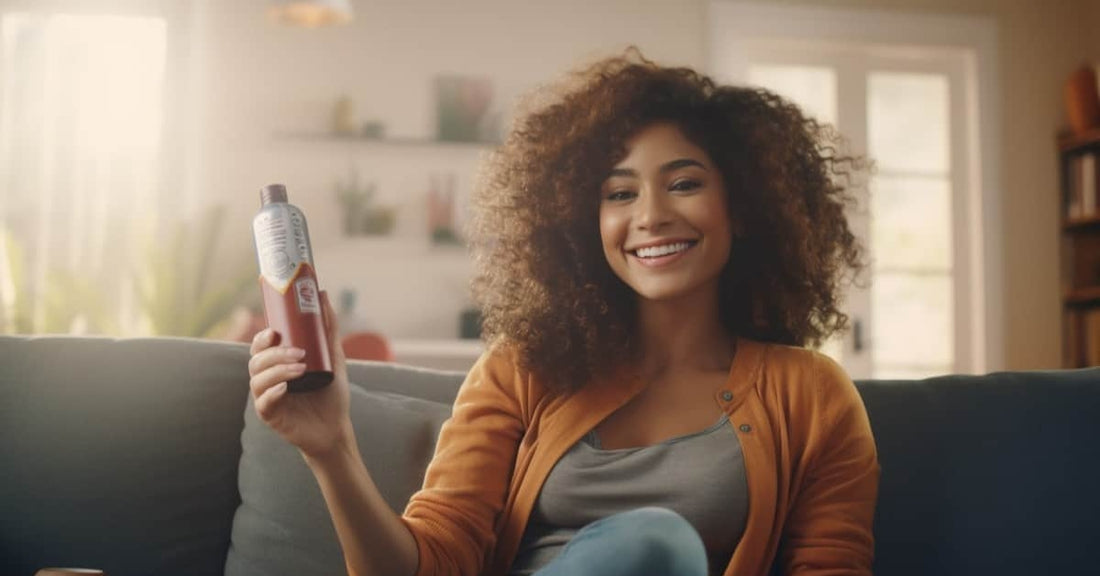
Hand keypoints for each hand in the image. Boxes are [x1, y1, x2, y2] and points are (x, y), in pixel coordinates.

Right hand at [247, 290, 354, 459]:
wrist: (336, 427)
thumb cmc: (331, 392)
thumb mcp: (333, 356)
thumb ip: (328, 327)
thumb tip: (323, 294)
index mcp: (277, 364)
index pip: (260, 346)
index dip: (261, 337)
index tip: (275, 331)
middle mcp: (267, 379)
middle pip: (256, 361)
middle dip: (274, 354)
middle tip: (298, 352)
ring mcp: (266, 397)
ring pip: (258, 380)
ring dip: (277, 371)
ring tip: (301, 369)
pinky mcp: (270, 416)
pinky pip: (262, 403)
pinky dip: (272, 393)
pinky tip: (285, 389)